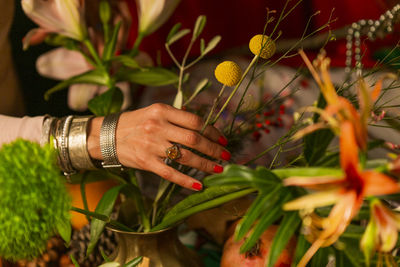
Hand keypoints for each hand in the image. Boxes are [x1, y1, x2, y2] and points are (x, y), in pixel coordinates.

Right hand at [88, 103, 229, 190]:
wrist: (105, 135)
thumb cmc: (134, 123)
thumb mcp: (154, 112)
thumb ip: (176, 117)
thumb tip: (203, 127)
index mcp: (162, 111)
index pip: (195, 121)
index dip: (212, 131)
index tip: (223, 139)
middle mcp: (158, 127)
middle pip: (194, 139)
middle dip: (214, 149)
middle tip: (226, 156)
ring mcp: (151, 145)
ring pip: (185, 157)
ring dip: (205, 164)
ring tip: (218, 169)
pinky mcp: (145, 162)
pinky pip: (170, 173)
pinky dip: (186, 181)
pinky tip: (199, 185)